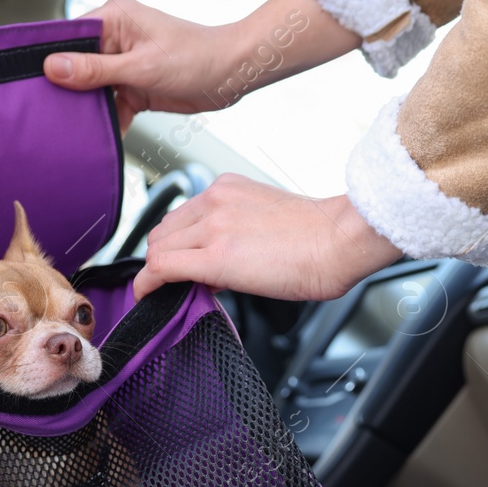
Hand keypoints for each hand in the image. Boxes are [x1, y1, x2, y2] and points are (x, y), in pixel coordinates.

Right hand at [44, 0, 358, 130]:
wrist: (232, 75)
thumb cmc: (198, 57)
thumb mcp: (141, 66)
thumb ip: (96, 70)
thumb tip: (55, 67)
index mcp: (113, 19)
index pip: (67, 37)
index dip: (48, 59)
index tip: (30, 81)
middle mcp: (115, 38)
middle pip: (75, 65)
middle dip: (66, 90)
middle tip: (48, 112)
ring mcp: (124, 63)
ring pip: (91, 89)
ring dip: (87, 110)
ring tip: (70, 128)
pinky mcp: (133, 85)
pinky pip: (109, 105)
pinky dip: (106, 121)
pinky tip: (97, 137)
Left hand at [134, 174, 402, 301]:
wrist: (339, 240)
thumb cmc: (321, 237)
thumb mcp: (270, 220)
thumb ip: (239, 232)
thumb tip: (222, 263)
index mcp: (229, 189)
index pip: (182, 215)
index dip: (176, 243)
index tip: (180, 262)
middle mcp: (215, 201)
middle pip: (164, 230)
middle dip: (163, 258)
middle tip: (175, 281)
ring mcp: (213, 226)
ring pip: (158, 248)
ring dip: (158, 272)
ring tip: (169, 292)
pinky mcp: (214, 256)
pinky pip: (162, 267)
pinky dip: (148, 284)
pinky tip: (148, 297)